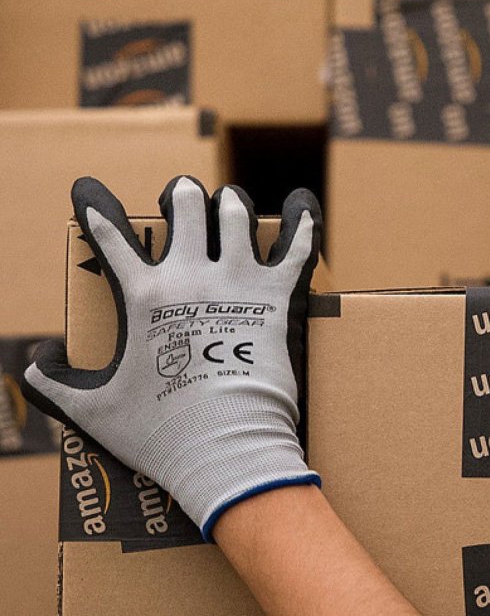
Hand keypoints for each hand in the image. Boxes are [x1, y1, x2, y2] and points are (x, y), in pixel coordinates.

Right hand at [22, 175, 321, 538]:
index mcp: (145, 297)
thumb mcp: (95, 411)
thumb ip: (57, 385)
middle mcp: (192, 277)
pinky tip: (302, 206)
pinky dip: (302, 225)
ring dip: (230, 204)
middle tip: (183, 202)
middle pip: (186, 207)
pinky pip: (296, 249)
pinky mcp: (277, 298)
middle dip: (181, 195)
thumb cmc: (162, 433)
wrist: (225, 451)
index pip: (111, 238)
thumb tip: (32, 366)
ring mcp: (238, 283)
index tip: (87, 193)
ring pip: (236, 215)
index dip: (96, 210)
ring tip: (228, 206)